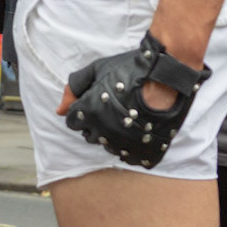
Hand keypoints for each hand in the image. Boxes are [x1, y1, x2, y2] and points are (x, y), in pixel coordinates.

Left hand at [57, 34, 210, 168]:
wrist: (167, 78)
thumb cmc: (131, 70)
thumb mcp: (97, 70)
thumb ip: (74, 88)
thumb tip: (59, 110)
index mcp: (87, 113)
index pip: (72, 121)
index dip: (82, 110)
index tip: (95, 101)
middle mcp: (101, 132)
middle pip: (89, 134)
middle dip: (95, 122)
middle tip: (113, 107)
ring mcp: (122, 144)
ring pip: (108, 145)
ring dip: (112, 134)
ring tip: (127, 116)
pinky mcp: (140, 152)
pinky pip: (128, 156)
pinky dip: (130, 145)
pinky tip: (138, 130)